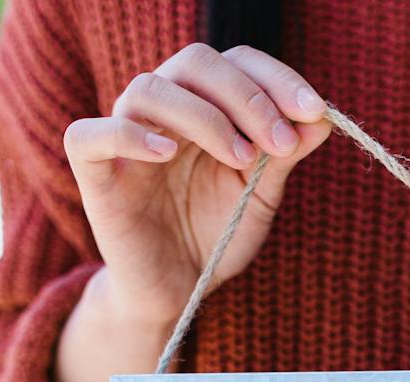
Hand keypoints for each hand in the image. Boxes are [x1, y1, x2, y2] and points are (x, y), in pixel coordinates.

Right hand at [63, 43, 330, 326]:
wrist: (177, 291)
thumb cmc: (215, 237)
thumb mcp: (259, 196)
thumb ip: (283, 155)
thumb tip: (320, 117)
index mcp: (204, 106)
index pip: (235, 62)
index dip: (275, 78)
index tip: (313, 111)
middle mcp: (164, 112)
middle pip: (195, 63)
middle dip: (248, 96)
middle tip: (280, 142)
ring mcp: (126, 138)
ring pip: (149, 89)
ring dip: (205, 116)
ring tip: (240, 159)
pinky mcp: (95, 175)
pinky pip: (89, 135)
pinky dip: (128, 134)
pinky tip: (167, 153)